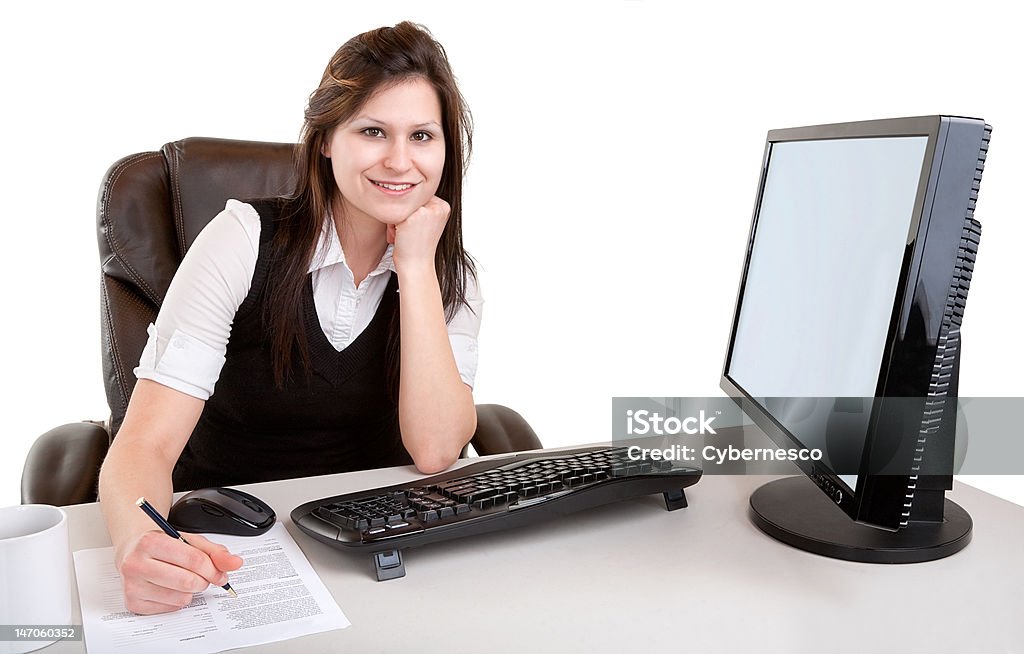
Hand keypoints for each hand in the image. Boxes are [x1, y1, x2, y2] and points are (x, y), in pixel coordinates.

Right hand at [116, 530, 243, 614]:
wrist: (132, 552)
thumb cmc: (163, 545)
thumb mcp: (189, 541)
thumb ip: (215, 551)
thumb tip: (235, 563)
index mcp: (150, 542)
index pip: (194, 560)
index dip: (214, 569)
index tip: (220, 573)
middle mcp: (136, 564)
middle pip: (188, 582)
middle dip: (204, 581)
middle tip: (203, 577)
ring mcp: (132, 586)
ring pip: (180, 598)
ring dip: (191, 591)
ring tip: (183, 579)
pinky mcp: (133, 604)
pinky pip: (170, 609)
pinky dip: (178, 600)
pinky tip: (170, 588)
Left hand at [387, 196, 449, 273]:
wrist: (416, 265)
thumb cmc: (418, 247)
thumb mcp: (428, 223)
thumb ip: (424, 207)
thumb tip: (408, 189)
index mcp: (444, 207)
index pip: (420, 198)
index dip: (413, 212)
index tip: (415, 230)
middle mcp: (438, 206)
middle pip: (411, 200)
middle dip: (405, 215)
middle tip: (408, 234)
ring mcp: (427, 210)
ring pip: (402, 205)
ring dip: (398, 219)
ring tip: (403, 235)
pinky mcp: (413, 216)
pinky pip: (394, 212)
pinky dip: (392, 225)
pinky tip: (399, 236)